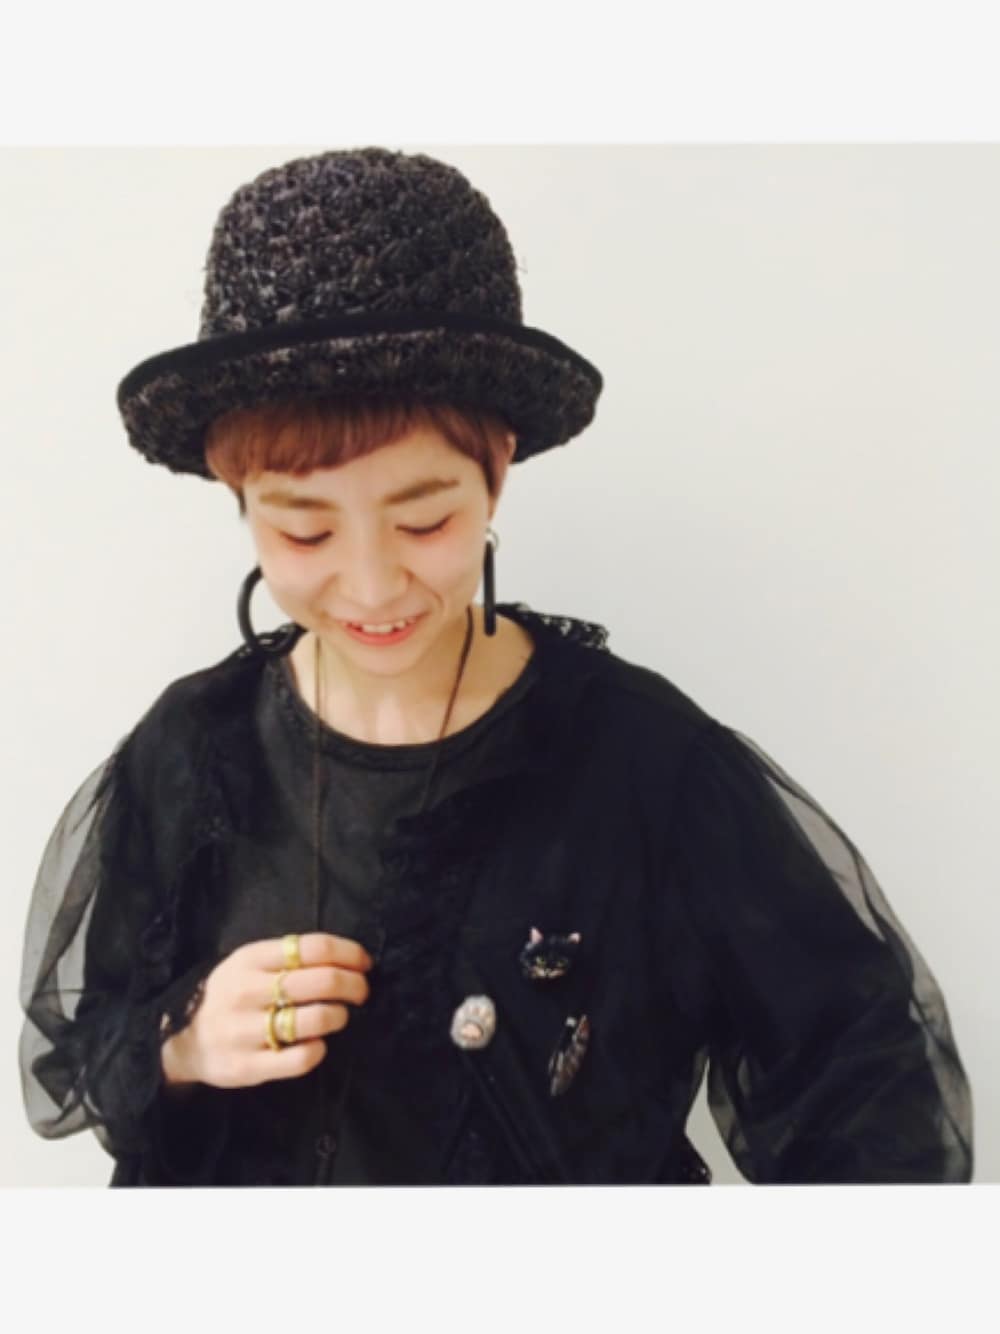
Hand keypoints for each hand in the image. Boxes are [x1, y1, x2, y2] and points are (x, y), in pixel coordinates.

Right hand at [161, 933, 372, 1090]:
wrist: (180, 1040)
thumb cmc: (228, 996)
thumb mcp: (248, 965)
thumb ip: (287, 958)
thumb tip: (346, 957)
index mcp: (250, 959)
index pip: (313, 946)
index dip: (349, 953)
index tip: (364, 963)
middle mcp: (246, 991)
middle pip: (321, 980)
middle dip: (354, 985)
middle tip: (361, 992)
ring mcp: (244, 1030)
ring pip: (315, 1019)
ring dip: (338, 1016)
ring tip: (338, 1016)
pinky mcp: (247, 1066)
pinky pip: (300, 1059)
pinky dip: (318, 1050)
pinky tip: (317, 1045)